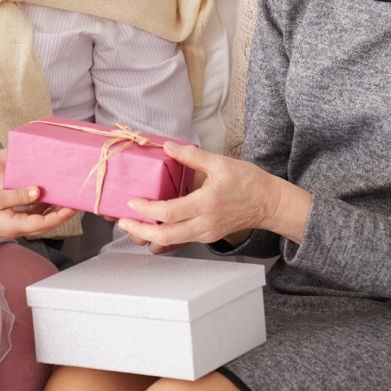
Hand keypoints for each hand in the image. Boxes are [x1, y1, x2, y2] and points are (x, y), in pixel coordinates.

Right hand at [0, 187, 76, 238]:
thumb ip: (20, 194)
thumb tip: (39, 191)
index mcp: (16, 226)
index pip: (45, 223)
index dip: (61, 216)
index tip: (72, 207)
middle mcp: (18, 229)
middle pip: (46, 223)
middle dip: (61, 213)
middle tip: (75, 201)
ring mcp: (14, 227)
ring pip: (39, 220)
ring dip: (52, 210)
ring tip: (64, 197)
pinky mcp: (11, 222)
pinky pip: (30, 216)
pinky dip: (40, 208)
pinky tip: (45, 196)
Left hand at [117, 141, 301, 250]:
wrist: (267, 203)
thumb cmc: (248, 182)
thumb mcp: (220, 162)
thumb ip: (191, 156)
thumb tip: (169, 147)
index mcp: (206, 204)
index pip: (169, 212)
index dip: (147, 209)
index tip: (133, 200)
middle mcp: (204, 223)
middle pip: (164, 236)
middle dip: (140, 231)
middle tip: (123, 222)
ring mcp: (204, 233)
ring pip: (170, 243)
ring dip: (149, 237)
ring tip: (133, 225)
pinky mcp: (206, 236)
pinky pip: (180, 240)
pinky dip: (163, 236)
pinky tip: (154, 225)